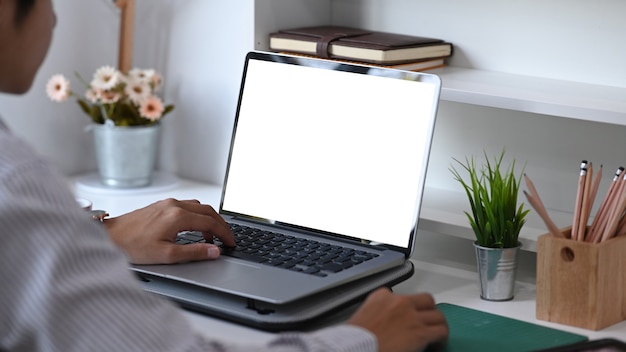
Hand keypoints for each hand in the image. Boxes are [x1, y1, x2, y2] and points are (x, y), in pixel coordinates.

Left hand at [104, 198, 234, 263]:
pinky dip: (198, 215)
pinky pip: (187, 206)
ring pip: (198, 207)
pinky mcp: (161, 205)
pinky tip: (195, 227)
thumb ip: (194, 252)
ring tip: (212, 235)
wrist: (109, 236)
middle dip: (221, 225)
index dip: (224, 234)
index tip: (231, 243)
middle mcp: (174, 205)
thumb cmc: (132, 246)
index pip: (211, 223)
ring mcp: (167, 203)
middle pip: (208, 211)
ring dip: (209, 219)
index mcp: (178, 216)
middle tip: (227, 238)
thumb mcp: (166, 255)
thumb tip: (214, 251)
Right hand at [347, 287, 447, 351]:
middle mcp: (399, 302)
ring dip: (437, 324)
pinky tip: (439, 343)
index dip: (408, 309)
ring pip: (437, 315)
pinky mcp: (420, 332)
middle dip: (428, 310)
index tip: (407, 317)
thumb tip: (385, 322)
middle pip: (425, 300)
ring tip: (437, 332)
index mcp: (382, 296)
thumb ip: (376, 313)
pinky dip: (442, 337)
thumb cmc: (354, 338)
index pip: (403, 296)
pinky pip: (441, 331)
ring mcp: (411, 316)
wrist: (354, 346)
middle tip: (426, 320)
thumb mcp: (362, 316)